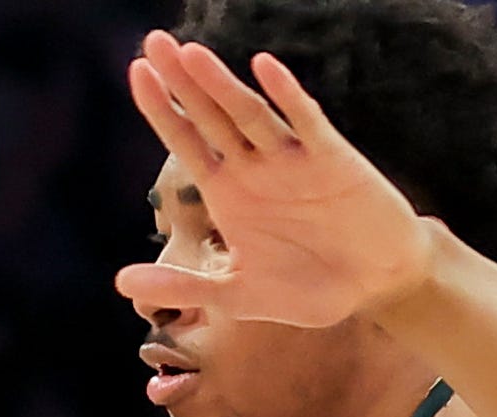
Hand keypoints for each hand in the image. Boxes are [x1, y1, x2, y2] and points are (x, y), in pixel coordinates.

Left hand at [117, 32, 443, 328]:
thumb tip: (120, 282)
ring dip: (221, 85)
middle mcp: (255, 167)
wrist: (376, 286)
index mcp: (229, 192)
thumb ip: (182, 285)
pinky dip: (287, 97)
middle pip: (211, 116)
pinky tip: (264, 69)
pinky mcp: (332, 160)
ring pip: (249, 114)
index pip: (186, 140)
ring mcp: (292, 160)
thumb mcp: (237, 295)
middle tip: (154, 41)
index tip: (136, 70)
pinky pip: (305, 122)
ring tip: (190, 55)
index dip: (161, 108)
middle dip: (183, 81)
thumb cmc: (309, 288)